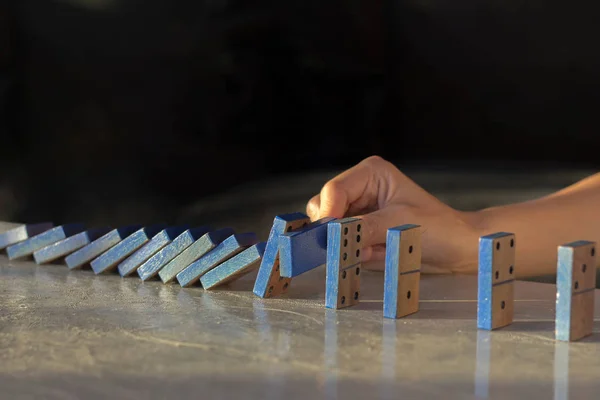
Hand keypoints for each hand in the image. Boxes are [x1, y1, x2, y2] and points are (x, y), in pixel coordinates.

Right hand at [307, 156, 481, 272]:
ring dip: (344, 242)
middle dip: (335, 229)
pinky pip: (340, 242)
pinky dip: (351, 252)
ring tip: (372, 250)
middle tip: (352, 245)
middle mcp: (360, 188)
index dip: (328, 213)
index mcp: (371, 173)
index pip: (335, 190)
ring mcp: (357, 210)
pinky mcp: (358, 230)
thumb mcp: (400, 224)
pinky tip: (375, 254)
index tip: (330, 236)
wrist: (457, 249)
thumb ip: (363, 228)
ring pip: (327, 227)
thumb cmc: (438, 228)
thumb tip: (334, 236)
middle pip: (324, 206)